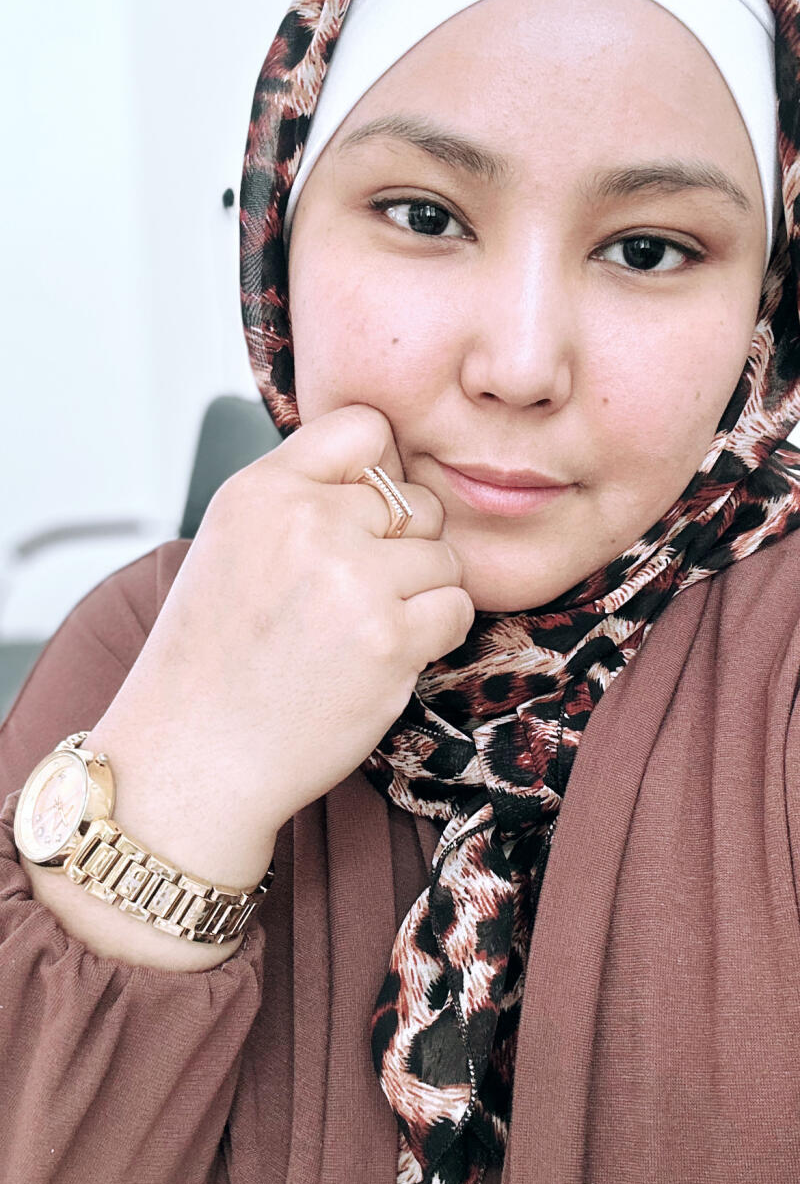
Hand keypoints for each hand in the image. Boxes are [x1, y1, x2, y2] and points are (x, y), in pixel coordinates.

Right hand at [86, 405, 473, 881]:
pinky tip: (386, 656)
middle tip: (353, 597)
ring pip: (443, 554)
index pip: (365, 427)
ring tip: (361, 632)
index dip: (380, 472)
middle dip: (401, 546)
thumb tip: (386, 467)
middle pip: (414, 498)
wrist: (193, 757)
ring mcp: (352, 579)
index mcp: (261, 489)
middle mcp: (308, 521)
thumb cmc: (213, 660)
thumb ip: (299, 496)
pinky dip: (435, 634)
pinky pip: (456, 606)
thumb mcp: (231, 544)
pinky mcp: (390, 638)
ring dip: (420, 594)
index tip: (365, 518)